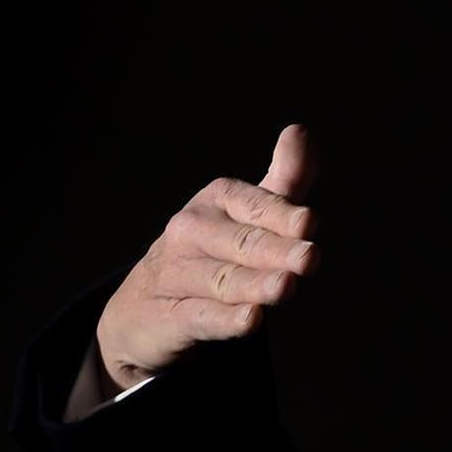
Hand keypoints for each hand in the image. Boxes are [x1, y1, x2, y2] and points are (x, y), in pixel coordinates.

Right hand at [94, 124, 320, 396]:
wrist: (141, 312)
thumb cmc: (210, 254)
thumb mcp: (247, 213)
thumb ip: (283, 180)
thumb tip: (301, 131)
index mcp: (215, 201)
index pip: (253, 205)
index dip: (282, 216)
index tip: (308, 223)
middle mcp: (191, 232)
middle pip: (243, 243)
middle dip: (277, 251)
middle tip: (309, 258)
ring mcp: (176, 274)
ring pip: (224, 280)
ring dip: (256, 284)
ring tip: (285, 287)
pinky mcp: (168, 317)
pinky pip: (201, 317)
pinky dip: (226, 319)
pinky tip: (250, 320)